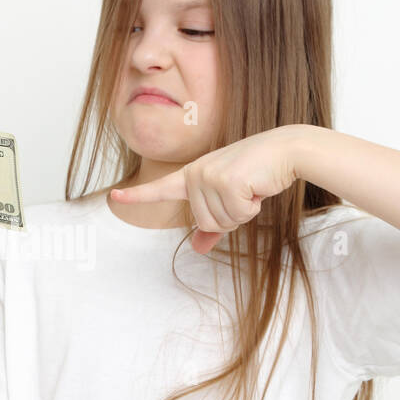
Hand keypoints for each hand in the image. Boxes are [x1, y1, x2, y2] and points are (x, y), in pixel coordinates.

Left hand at [110, 126, 302, 253]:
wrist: (285, 149)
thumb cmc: (257, 174)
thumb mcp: (230, 198)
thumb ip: (212, 226)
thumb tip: (197, 250)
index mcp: (192, 175)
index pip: (159, 188)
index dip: (136, 195)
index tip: (114, 196)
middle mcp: (195, 174)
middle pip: (205, 223)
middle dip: (230, 217)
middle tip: (243, 192)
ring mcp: (209, 176)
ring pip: (220, 222)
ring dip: (242, 212)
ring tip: (250, 187)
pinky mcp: (227, 181)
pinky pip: (237, 216)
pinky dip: (253, 207)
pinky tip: (257, 186)